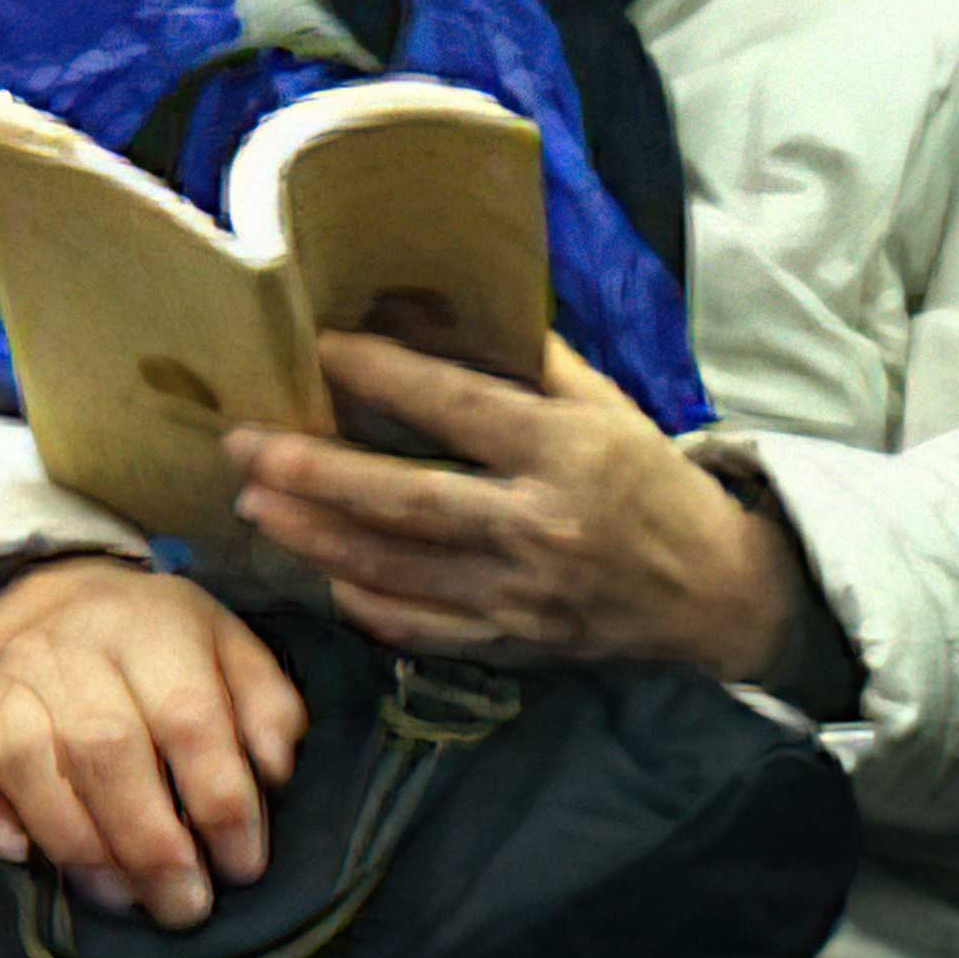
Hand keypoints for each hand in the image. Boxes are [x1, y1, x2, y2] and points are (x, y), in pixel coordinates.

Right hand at [0, 556, 307, 930]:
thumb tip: (275, 771)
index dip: (220, 801)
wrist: (52, 594)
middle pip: (105, 749)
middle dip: (150, 843)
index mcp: (150, 629)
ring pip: (28, 765)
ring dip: (77, 845)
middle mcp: (68, 650)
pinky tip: (18, 855)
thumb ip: (265, 706)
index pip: (189, 720)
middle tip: (184, 905)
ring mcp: (1, 682)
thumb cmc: (157, 640)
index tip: (242, 866)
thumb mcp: (230, 646)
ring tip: (123, 897)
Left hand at [228, 330, 808, 680]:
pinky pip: (418, 627)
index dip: (384, 374)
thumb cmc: (650, 483)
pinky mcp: (513, 645)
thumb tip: (432, 313)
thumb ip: (527, 362)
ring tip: (256, 504)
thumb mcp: (607, 407)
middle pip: (407, 500)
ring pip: (397, 568)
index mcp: (571, 452)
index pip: (460, 407)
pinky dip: (362, 600)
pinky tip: (320, 570)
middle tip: (246, 445)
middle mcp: (543, 525)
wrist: (713, 592)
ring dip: (316, 536)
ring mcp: (523, 594)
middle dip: (316, 472)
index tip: (320, 347)